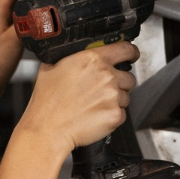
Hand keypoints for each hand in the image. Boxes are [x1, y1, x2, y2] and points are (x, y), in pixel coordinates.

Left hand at [0, 0, 43, 92]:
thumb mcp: (14, 39)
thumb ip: (26, 23)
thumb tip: (40, 12)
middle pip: (12, 2)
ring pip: (15, 15)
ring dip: (28, 8)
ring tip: (42, 7)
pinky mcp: (3, 45)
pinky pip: (17, 27)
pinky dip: (28, 23)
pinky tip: (35, 30)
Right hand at [17, 42, 138, 154]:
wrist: (48, 128)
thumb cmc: (47, 102)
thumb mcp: (51, 67)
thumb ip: (70, 58)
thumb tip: (75, 56)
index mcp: (92, 59)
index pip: (125, 49)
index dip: (131, 53)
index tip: (131, 56)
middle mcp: (106, 75)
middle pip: (129, 77)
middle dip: (119, 83)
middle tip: (102, 91)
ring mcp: (113, 96)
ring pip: (126, 96)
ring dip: (115, 100)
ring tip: (95, 105)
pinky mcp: (115, 115)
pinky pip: (122, 113)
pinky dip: (112, 115)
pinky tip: (96, 116)